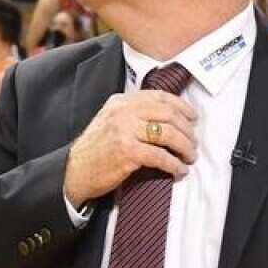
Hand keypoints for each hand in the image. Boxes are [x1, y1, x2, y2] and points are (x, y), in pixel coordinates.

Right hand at [63, 90, 198, 208]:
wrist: (74, 171)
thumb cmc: (96, 150)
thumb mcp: (110, 120)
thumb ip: (133, 113)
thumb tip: (168, 116)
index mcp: (121, 101)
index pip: (159, 97)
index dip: (181, 107)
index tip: (193, 118)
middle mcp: (124, 112)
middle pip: (168, 115)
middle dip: (187, 130)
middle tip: (193, 143)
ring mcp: (125, 131)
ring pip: (168, 134)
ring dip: (185, 147)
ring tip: (189, 157)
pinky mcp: (127, 152)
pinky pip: (161, 156)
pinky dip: (174, 165)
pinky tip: (179, 171)